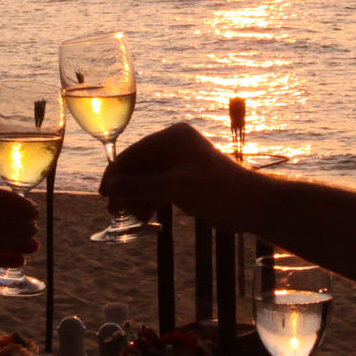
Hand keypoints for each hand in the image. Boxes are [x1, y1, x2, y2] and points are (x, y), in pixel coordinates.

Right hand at [99, 121, 245, 226]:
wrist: (252, 205)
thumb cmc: (216, 191)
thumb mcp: (173, 189)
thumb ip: (138, 186)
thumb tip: (109, 187)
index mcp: (172, 137)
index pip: (134, 153)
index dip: (116, 174)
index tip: (103, 195)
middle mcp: (176, 145)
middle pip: (140, 167)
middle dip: (127, 189)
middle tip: (114, 211)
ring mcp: (183, 162)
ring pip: (151, 179)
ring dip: (138, 197)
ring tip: (130, 217)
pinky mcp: (189, 179)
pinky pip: (162, 187)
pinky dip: (152, 200)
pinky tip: (144, 216)